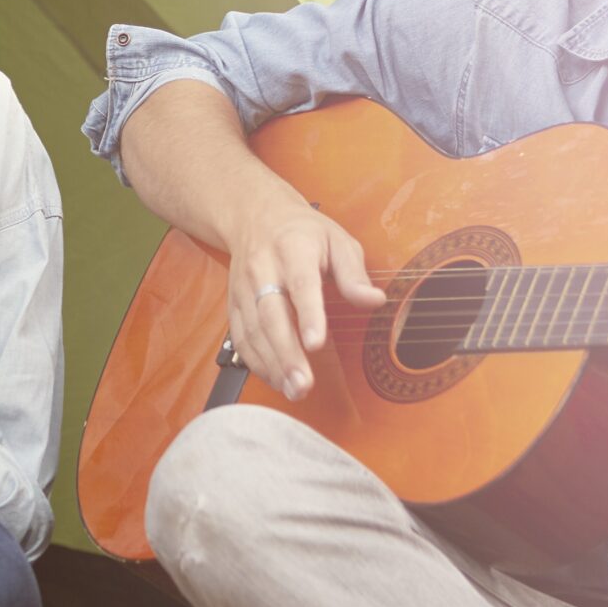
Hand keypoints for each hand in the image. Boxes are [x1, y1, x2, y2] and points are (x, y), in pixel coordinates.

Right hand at [223, 190, 385, 399]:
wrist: (254, 217)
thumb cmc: (302, 232)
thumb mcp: (337, 239)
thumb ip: (354, 273)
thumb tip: (374, 300)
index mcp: (293, 249)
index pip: (301, 284)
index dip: (308, 314)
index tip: (316, 343)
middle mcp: (263, 269)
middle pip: (271, 315)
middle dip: (286, 353)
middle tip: (303, 383)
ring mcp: (244, 289)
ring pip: (253, 331)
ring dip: (272, 364)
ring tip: (294, 389)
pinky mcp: (234, 305)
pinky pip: (241, 338)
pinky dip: (257, 362)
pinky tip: (276, 379)